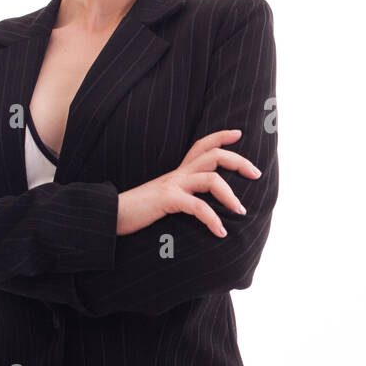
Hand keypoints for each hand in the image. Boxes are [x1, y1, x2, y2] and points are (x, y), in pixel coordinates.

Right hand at [117, 129, 260, 236]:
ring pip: (211, 178)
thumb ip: (181, 197)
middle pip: (213, 155)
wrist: (110, 215)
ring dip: (230, 195)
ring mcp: (172, 185)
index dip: (221, 136)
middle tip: (256, 174)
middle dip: (239, 161)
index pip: (202, 145)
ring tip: (241, 211)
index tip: (239, 133)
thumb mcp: (163, 199)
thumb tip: (199, 207)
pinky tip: (220, 232)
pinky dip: (212, 219)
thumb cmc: (137, 211)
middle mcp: (177, 173)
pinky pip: (197, 206)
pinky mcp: (167, 200)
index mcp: (178, 172)